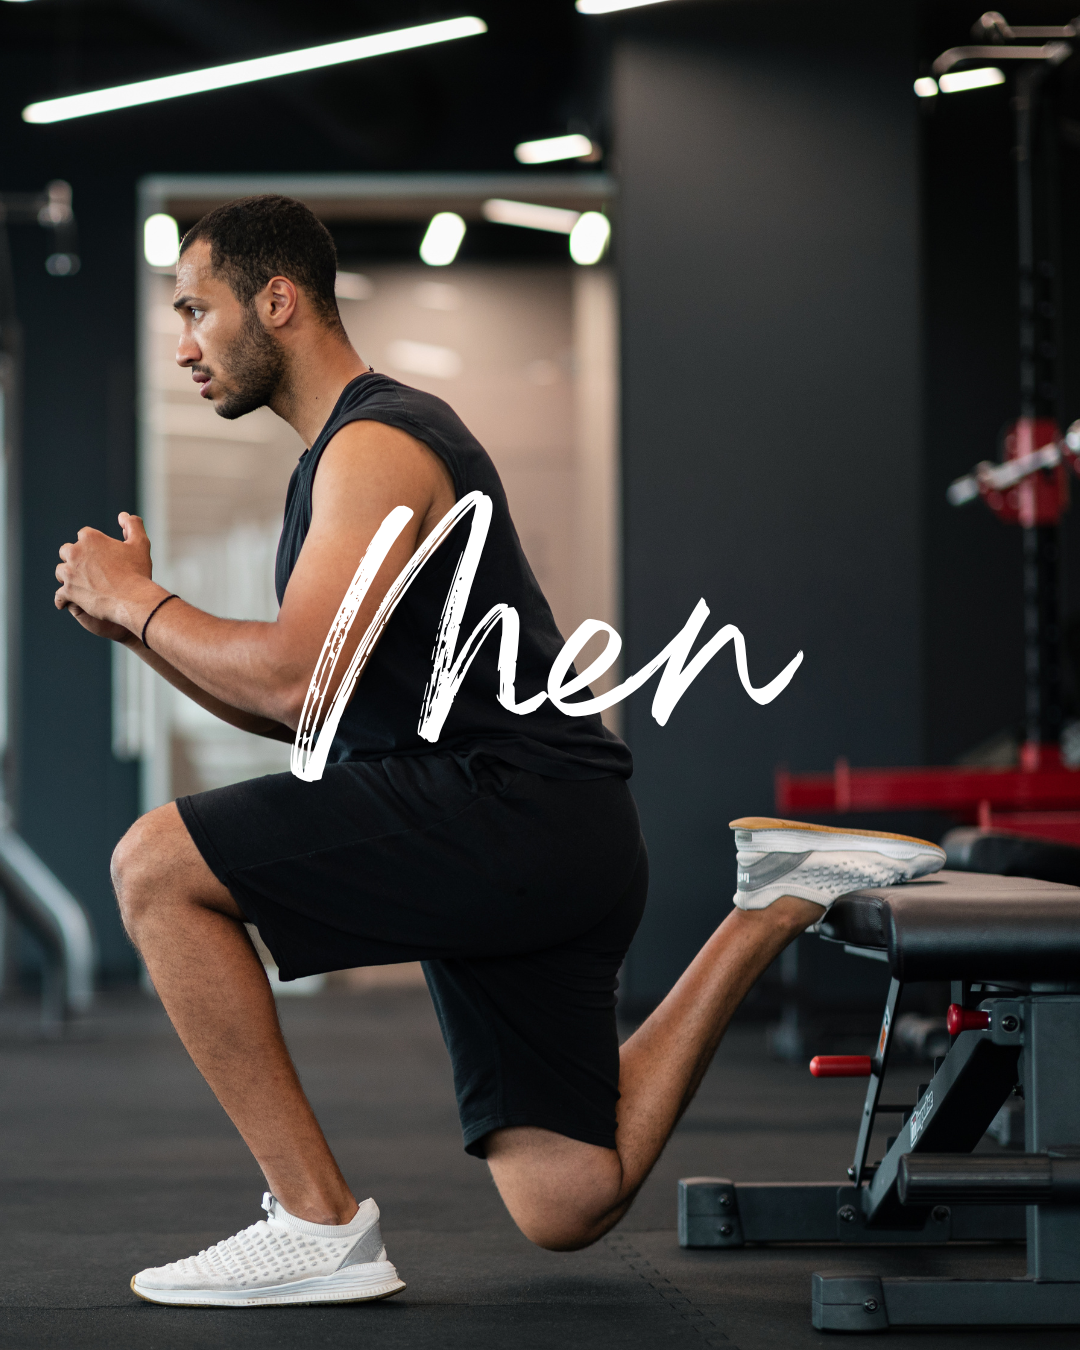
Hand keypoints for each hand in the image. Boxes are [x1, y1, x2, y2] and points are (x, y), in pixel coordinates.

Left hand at [55, 512, 162, 635]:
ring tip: (80, 585)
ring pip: (61, 572)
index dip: (91, 546)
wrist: (134, 599)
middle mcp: (75, 552)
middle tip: (87, 569)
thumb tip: (123, 515)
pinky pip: (59, 595)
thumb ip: (132, 525)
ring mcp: (70, 572)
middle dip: (74, 559)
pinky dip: (63, 599)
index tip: (100, 555)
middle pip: (66, 552)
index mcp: (91, 538)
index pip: (83, 536)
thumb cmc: (137, 571)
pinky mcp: (68, 591)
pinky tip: (67, 602)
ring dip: (68, 577)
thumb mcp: (140, 544)